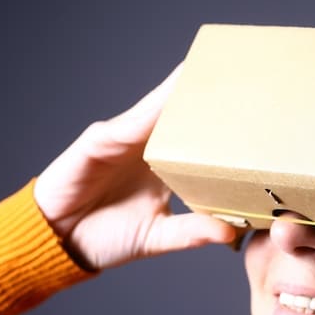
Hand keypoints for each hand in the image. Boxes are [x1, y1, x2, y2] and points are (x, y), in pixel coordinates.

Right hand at [33, 66, 236, 270]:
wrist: (59, 243)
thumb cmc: (107, 237)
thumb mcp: (157, 238)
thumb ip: (191, 232)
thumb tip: (230, 233)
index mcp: (163, 166)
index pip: (197, 138)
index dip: (220, 123)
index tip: (254, 108)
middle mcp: (144, 147)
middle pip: (180, 115)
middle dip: (206, 95)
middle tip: (241, 74)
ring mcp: (121, 140)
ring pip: (157, 110)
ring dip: (181, 91)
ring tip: (211, 70)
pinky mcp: (97, 143)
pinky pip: (127, 125)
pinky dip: (149, 111)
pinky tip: (171, 96)